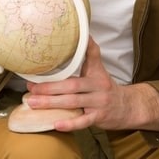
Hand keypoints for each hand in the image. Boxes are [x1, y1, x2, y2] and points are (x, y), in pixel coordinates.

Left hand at [24, 39, 158, 131]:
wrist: (128, 107)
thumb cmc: (106, 88)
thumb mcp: (99, 70)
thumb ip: (89, 55)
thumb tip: (83, 34)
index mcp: (96, 72)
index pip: (89, 56)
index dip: (80, 49)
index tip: (62, 44)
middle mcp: (98, 86)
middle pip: (72, 85)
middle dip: (49, 87)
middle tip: (30, 88)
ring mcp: (99, 103)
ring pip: (73, 102)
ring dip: (51, 103)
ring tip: (33, 103)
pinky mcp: (99, 118)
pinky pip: (83, 122)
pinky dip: (70, 123)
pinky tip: (56, 124)